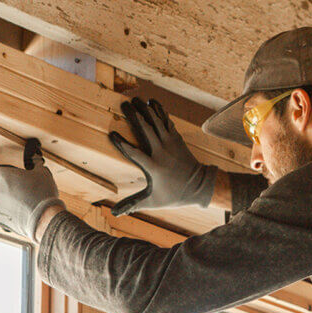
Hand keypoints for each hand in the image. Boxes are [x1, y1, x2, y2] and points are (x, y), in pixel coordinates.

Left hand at [0, 158, 63, 239]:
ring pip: (3, 202)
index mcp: (4, 174)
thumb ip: (36, 164)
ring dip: (12, 203)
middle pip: (1, 187)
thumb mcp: (43, 173)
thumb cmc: (43, 192)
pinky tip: (24, 216)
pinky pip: (5, 215)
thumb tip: (36, 158)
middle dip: (11, 189)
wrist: (44, 217)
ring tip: (28, 206)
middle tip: (27, 192)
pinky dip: (12, 216)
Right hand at [109, 98, 214, 214]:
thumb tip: (114, 213)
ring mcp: (171, 144)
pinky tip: (152, 102)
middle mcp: (162, 152)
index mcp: (154, 167)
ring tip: (135, 99)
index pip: (134, 153)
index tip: (112, 134)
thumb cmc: (174, 195)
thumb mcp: (153, 202)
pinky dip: (160, 111)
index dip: (122, 143)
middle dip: (135, 116)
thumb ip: (133, 204)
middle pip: (146, 130)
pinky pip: (167, 121)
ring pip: (157, 122)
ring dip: (146, 110)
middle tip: (124, 104)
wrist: (200, 186)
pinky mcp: (177, 139)